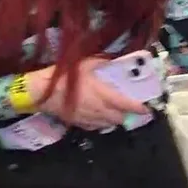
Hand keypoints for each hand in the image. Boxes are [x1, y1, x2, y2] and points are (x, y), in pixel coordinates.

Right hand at [24, 59, 147, 130]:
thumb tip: (112, 61)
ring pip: (107, 124)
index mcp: (103, 94)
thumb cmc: (64, 76)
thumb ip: (100, 62)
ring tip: (114, 112)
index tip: (146, 109)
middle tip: (127, 108)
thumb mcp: (83, 64)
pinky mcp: (78, 123)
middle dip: (125, 115)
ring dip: (113, 119)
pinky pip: (94, 127)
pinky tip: (98, 117)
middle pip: (119, 118)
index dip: (138, 108)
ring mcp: (88, 118)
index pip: (126, 105)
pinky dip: (100, 123)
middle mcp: (99, 109)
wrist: (40, 92)